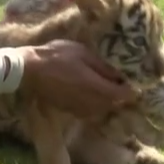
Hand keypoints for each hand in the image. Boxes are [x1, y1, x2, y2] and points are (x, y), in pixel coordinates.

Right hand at [17, 39, 138, 117]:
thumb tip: (119, 75)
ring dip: (106, 101)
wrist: (30, 70)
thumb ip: (102, 66)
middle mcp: (90, 102)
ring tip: (104, 87)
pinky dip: (93, 104)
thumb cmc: (57, 56)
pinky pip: (88, 110)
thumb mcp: (83, 53)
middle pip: (112, 104)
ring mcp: (78, 108)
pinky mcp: (69, 109)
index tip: (133, 84)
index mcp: (95, 87)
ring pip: (100, 109)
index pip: (121, 95)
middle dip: (118, 95)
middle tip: (119, 83)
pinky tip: (89, 93)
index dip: (130, 91)